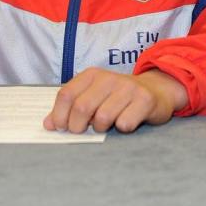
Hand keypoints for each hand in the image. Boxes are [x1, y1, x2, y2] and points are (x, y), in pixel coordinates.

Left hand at [44, 68, 188, 133]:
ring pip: (102, 118)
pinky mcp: (145, 100)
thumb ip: (70, 107)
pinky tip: (126, 122)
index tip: (61, 128)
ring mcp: (128, 88)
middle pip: (81, 108)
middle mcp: (109, 78)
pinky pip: (124, 124)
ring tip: (107, 124)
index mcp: (92, 74)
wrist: (157, 91)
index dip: (59, 116)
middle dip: (78, 127)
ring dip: (101, 128)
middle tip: (84, 130)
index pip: (66, 95)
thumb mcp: (93, 96)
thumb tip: (48, 124)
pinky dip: (122, 129)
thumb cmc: (119, 98)